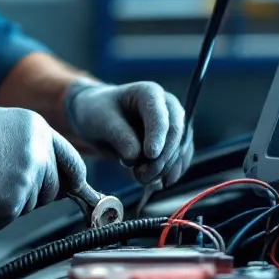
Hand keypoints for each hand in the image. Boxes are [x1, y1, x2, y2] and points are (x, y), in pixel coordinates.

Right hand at [0, 107, 86, 230]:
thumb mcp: (0, 129)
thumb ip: (27, 147)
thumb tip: (46, 175)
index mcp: (37, 128)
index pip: (70, 159)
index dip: (71, 178)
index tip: (73, 189)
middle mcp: (38, 150)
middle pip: (52, 190)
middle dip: (29, 196)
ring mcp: (28, 176)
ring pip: (28, 207)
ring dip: (3, 205)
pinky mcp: (12, 201)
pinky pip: (6, 220)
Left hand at [65, 79, 193, 186]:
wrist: (100, 119)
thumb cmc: (98, 113)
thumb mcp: (101, 121)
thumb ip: (119, 136)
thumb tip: (135, 157)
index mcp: (149, 93)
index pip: (160, 116)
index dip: (157, 136)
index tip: (150, 155)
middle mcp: (167, 106)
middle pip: (175, 134)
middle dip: (161, 158)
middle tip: (142, 176)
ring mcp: (173, 124)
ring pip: (180, 149)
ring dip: (165, 169)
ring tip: (142, 180)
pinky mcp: (174, 142)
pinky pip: (180, 159)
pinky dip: (171, 173)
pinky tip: (159, 184)